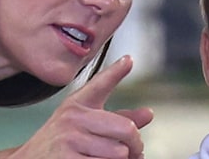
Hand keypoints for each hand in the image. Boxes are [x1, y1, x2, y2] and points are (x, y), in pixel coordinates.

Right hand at [0, 55, 152, 158]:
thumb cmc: (60, 143)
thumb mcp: (83, 124)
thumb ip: (116, 119)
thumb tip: (148, 114)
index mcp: (77, 104)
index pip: (99, 84)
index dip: (116, 71)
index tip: (129, 60)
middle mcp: (73, 118)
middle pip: (126, 128)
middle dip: (136, 144)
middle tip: (136, 151)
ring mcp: (71, 139)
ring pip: (120, 152)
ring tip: (113, 158)